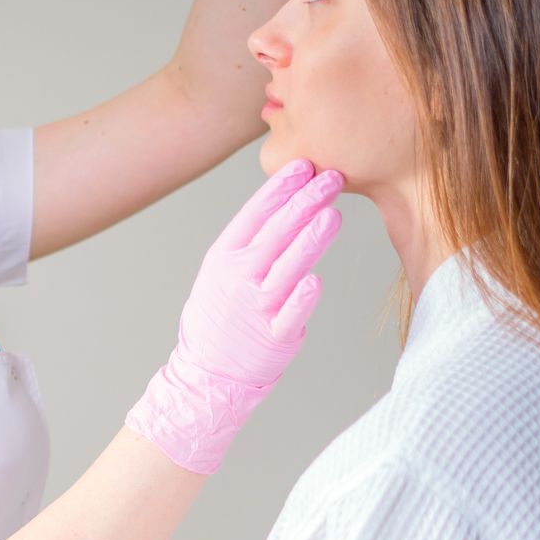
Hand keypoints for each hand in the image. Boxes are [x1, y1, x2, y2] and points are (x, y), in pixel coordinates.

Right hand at [125, 159, 342, 474]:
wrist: (206, 373)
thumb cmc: (219, 316)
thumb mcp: (220, 271)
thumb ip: (250, 241)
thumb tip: (286, 201)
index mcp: (223, 257)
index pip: (255, 214)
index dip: (280, 188)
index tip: (304, 165)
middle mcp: (239, 278)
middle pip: (276, 233)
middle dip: (306, 202)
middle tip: (333, 178)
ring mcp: (256, 308)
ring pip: (288, 267)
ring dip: (311, 240)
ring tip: (334, 214)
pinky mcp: (274, 338)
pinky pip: (291, 314)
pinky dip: (302, 298)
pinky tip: (316, 280)